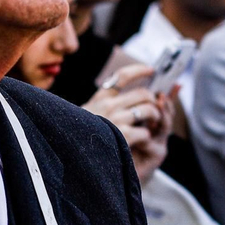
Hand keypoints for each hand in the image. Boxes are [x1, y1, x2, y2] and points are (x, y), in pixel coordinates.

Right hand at [84, 67, 170, 184]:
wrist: (69, 154)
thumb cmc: (78, 137)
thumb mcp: (85, 115)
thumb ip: (103, 105)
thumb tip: (126, 99)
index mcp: (100, 99)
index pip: (122, 76)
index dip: (139, 70)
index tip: (151, 70)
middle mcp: (108, 106)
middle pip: (143, 93)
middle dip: (153, 101)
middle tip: (155, 109)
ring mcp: (115, 120)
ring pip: (149, 109)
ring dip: (155, 117)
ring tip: (152, 125)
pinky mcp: (123, 136)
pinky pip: (145, 132)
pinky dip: (146, 137)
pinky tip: (140, 142)